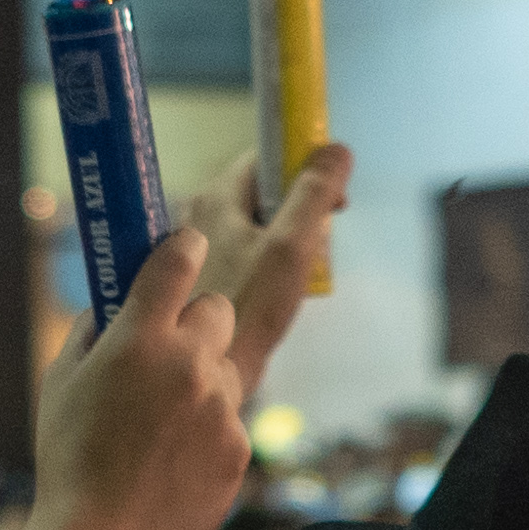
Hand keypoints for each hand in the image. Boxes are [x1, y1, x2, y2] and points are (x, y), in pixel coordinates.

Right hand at [27, 225, 251, 529]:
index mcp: (138, 338)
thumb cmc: (69, 461)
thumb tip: (114, 307)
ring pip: (224, 368)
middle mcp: (188, 363)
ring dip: (202, 381)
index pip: (179, 258)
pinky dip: (208, 432)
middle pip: (217, 308)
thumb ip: (90, 333)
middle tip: (170, 351)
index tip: (185, 247)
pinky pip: (229, 420)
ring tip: (161, 426)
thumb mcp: (60, 384)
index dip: (183, 247)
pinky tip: (173, 462)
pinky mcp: (239, 446)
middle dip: (196, 321)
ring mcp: (220, 407)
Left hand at [175, 140, 349, 398]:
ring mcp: (191, 253)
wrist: (196, 382)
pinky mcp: (192, 284)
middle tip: (316, 252)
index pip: (265, 161)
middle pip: (259, 198)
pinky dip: (258, 273)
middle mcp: (196, 217)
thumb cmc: (244, 312)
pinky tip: (267, 305)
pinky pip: (236, 262)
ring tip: (291, 285)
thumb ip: (313, 196)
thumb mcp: (289, 249)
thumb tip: (337, 147)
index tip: (333, 202)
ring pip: (249, 232)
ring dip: (279, 249)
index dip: (304, 172)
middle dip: (294, 217)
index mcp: (215, 198)